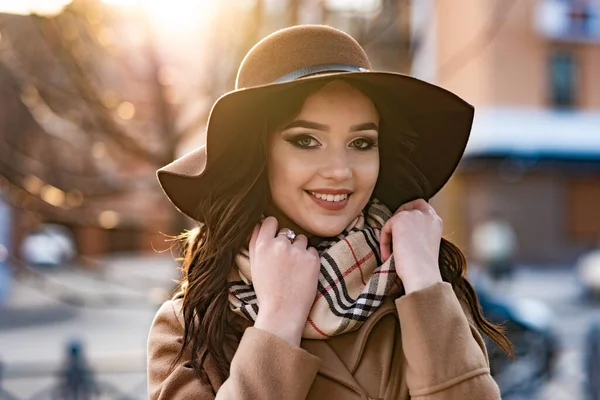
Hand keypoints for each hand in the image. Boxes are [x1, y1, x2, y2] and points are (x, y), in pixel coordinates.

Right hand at [249, 216, 320, 345]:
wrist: (282, 312)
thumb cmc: (266, 291)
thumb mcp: (254, 265)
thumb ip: (255, 243)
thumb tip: (259, 222)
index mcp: (262, 245)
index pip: (270, 221)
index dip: (274, 227)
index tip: (276, 236)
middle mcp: (280, 245)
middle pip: (287, 232)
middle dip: (288, 243)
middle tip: (285, 262)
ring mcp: (298, 251)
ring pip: (302, 240)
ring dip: (300, 250)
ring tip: (295, 269)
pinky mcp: (313, 259)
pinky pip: (313, 251)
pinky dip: (310, 260)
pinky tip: (303, 274)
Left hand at [380, 199, 442, 293]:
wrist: (422, 274)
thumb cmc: (423, 266)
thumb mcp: (426, 243)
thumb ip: (419, 231)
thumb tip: (402, 230)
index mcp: (435, 220)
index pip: (421, 204)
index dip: (409, 211)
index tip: (401, 227)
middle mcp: (427, 214)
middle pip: (406, 208)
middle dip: (396, 221)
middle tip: (392, 239)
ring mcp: (414, 215)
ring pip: (394, 220)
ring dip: (390, 236)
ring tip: (391, 253)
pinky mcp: (400, 219)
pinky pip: (386, 228)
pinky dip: (384, 243)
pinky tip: (388, 255)